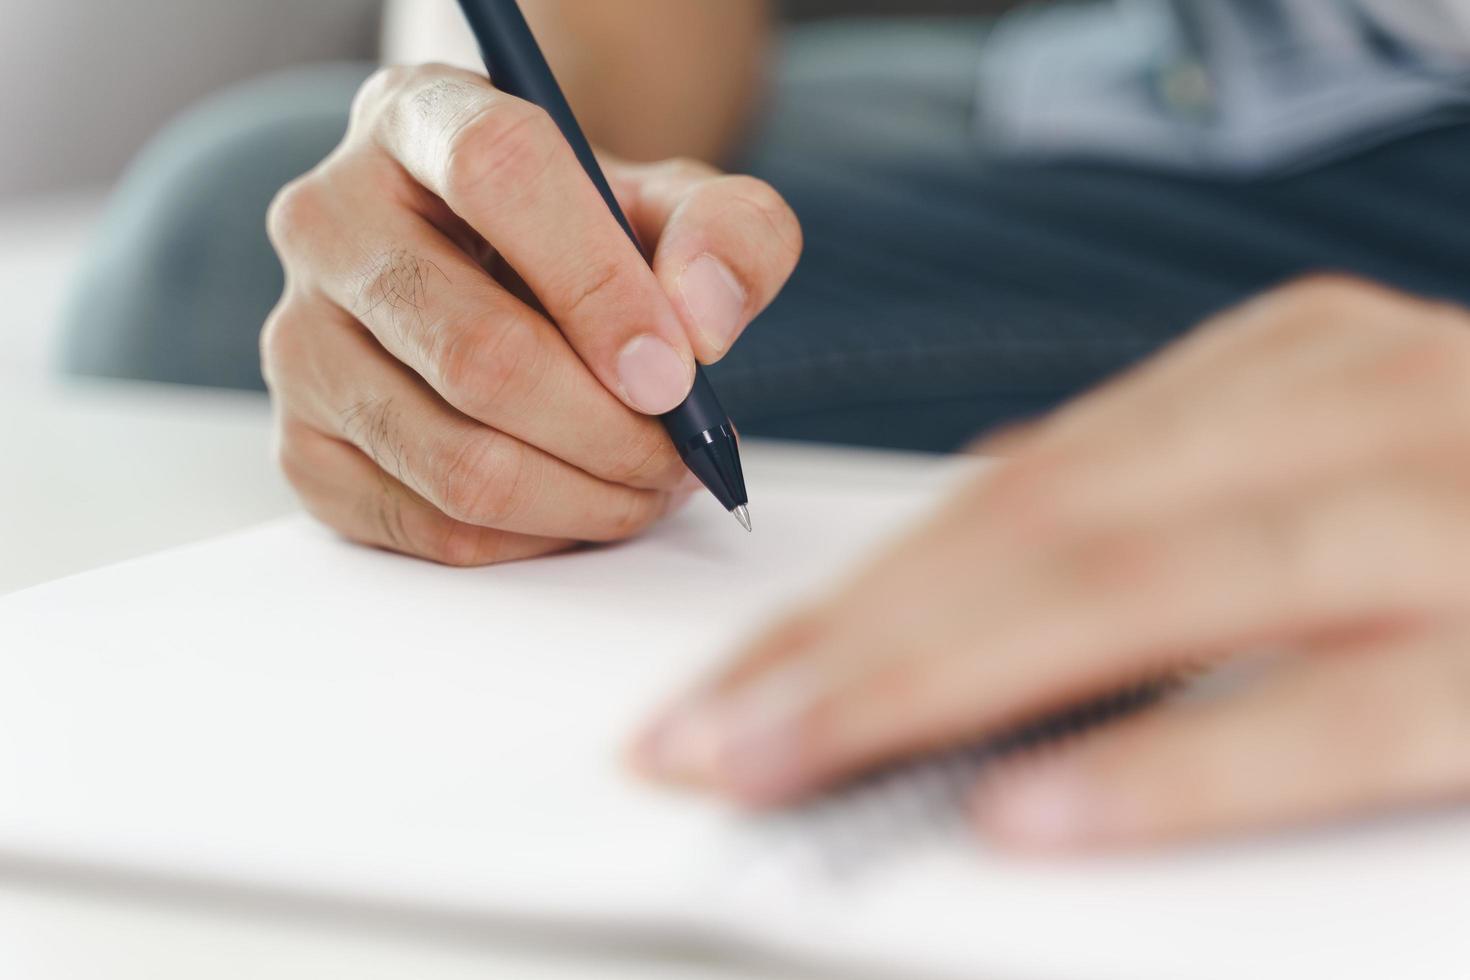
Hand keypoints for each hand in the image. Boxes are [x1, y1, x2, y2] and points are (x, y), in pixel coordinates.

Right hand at [262, 64, 800, 564]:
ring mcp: (299, 341)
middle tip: (684, 450)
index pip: (496, 173)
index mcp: (415, 116)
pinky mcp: (302, 446)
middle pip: (478, 352)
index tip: (676, 371)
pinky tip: (580, 503)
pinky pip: (430, 528)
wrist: (504, 275)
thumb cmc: (587, 237)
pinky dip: (532, 538)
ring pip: (456, 462)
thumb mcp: (678, 204)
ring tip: (650, 482)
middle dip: (612, 429)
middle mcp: (328, 219)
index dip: (598, 284)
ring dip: (586, 497)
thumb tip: (701, 322)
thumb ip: (729, 232)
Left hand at [634, 277, 1469, 851]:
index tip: (735, 677)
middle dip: (852, 646)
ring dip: (940, 687)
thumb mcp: (1327, 464)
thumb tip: (988, 531)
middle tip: (705, 737)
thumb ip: (1172, 496)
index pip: (1013, 492)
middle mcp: (1356, 406)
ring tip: (790, 763)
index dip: (857, 591)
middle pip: (1044, 534)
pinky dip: (1178, 764)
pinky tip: (1036, 816)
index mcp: (1286, 373)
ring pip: (1143, 587)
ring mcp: (1451, 504)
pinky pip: (1337, 709)